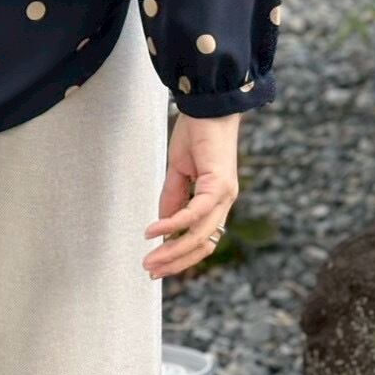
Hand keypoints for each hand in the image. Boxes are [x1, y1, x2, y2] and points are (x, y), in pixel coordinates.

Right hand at [142, 110, 240, 277]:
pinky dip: (173, 224)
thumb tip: (164, 228)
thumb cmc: (197, 133)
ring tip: (150, 259)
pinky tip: (154, 230)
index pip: (201, 239)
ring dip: (173, 250)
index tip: (158, 266)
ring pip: (199, 236)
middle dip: (175, 262)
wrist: (208, 103)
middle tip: (151, 271)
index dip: (181, 256)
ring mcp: (224, 195)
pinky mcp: (218, 184)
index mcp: (216, 200)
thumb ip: (173, 199)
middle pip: (202, 245)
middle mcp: (224, 202)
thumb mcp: (180, 170)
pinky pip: (194, 212)